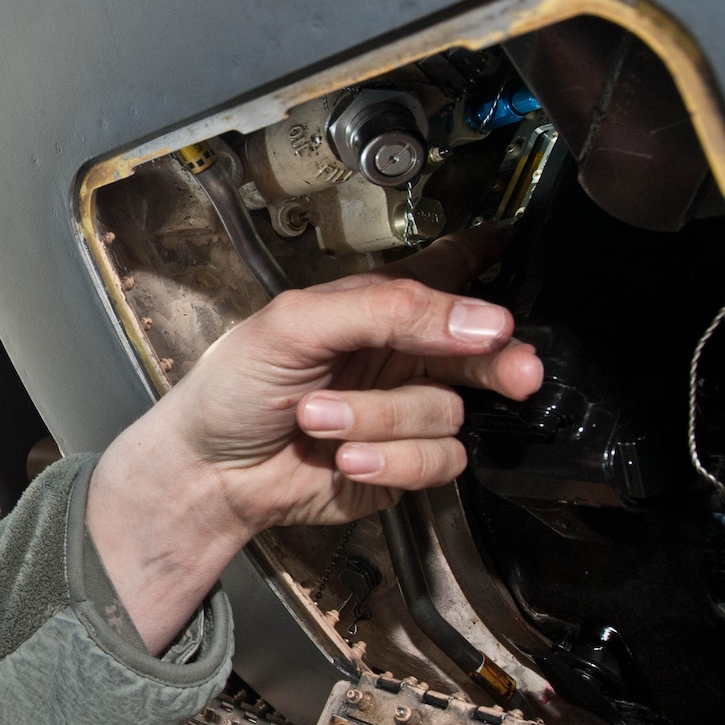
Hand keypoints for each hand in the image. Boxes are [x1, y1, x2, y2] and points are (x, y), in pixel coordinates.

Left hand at [88, 232, 543, 651]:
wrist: (207, 469)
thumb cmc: (233, 387)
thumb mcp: (296, 325)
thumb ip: (387, 311)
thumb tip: (477, 319)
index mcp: (377, 308)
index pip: (447, 272)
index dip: (487, 260)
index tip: (515, 256)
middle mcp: (401, 357)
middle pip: (482, 350)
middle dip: (499, 362)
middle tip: (516, 373)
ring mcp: (404, 414)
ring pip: (447, 412)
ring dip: (381, 419)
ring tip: (318, 418)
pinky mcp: (404, 468)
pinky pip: (437, 462)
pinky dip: (390, 461)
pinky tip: (346, 458)